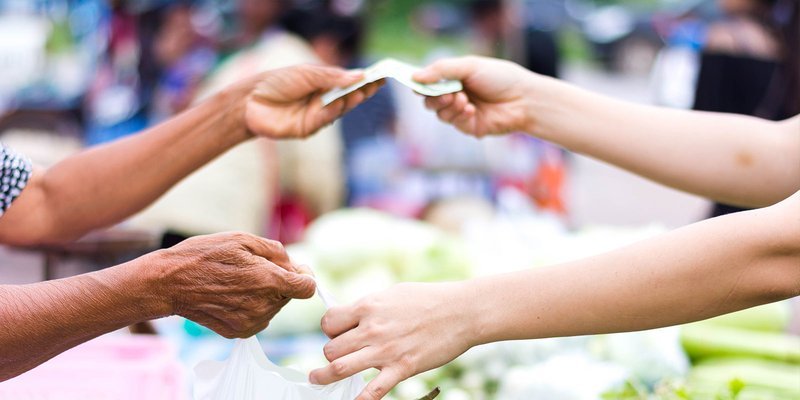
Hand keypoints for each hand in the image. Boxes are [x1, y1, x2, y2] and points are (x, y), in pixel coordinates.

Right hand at [152, 232, 315, 337]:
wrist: (169, 283)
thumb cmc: (205, 255)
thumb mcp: (243, 239)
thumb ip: (277, 252)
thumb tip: (296, 267)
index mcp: (269, 281)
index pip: (308, 288)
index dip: (304, 276)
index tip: (292, 269)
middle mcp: (263, 306)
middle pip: (289, 295)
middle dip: (280, 281)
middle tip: (252, 268)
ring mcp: (251, 322)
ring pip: (274, 307)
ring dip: (265, 294)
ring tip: (237, 280)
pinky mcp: (239, 332)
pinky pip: (258, 318)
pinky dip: (252, 306)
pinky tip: (231, 294)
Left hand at [244, 64, 383, 138]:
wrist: (250, 101)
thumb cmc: (277, 82)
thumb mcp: (307, 74)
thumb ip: (332, 77)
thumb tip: (359, 75)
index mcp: (323, 84)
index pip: (349, 82)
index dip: (365, 80)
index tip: (380, 76)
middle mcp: (322, 100)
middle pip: (348, 97)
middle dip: (363, 91)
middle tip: (376, 85)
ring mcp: (316, 115)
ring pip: (339, 110)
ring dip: (350, 101)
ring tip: (360, 92)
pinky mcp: (308, 129)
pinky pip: (325, 120)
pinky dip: (332, 112)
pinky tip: (337, 104)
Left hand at [309, 282, 474, 399]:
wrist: (462, 312)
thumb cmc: (429, 299)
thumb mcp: (393, 294)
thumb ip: (371, 307)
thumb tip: (353, 315)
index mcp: (369, 306)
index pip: (329, 322)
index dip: (329, 329)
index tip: (336, 333)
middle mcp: (372, 329)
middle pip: (331, 348)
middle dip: (330, 353)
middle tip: (341, 354)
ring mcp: (386, 351)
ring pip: (340, 368)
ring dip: (325, 376)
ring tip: (317, 379)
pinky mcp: (402, 368)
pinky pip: (372, 391)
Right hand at [413, 56, 539, 136]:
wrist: (524, 98)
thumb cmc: (501, 77)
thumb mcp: (469, 66)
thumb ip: (442, 70)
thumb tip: (414, 76)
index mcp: (455, 78)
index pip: (429, 82)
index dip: (421, 84)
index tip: (415, 84)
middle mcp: (456, 95)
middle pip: (430, 101)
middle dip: (434, 97)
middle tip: (446, 93)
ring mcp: (462, 112)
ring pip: (440, 114)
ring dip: (448, 106)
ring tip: (463, 99)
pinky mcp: (470, 127)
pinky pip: (454, 123)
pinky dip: (460, 115)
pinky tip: (471, 109)